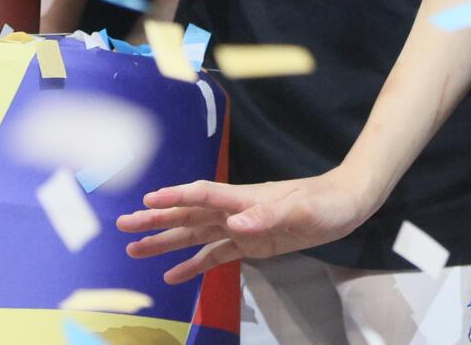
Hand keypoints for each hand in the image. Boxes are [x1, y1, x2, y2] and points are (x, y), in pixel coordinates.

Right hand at [117, 170, 374, 283]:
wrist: (347, 204)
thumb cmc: (327, 202)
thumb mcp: (303, 211)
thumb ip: (270, 216)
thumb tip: (236, 224)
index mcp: (246, 198)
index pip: (204, 195)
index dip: (177, 197)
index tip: (148, 200)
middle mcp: (237, 210)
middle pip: (190, 214)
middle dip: (157, 219)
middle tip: (123, 225)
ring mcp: (242, 226)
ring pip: (196, 234)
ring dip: (166, 241)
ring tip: (134, 249)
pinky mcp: (251, 243)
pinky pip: (215, 255)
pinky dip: (193, 265)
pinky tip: (172, 275)